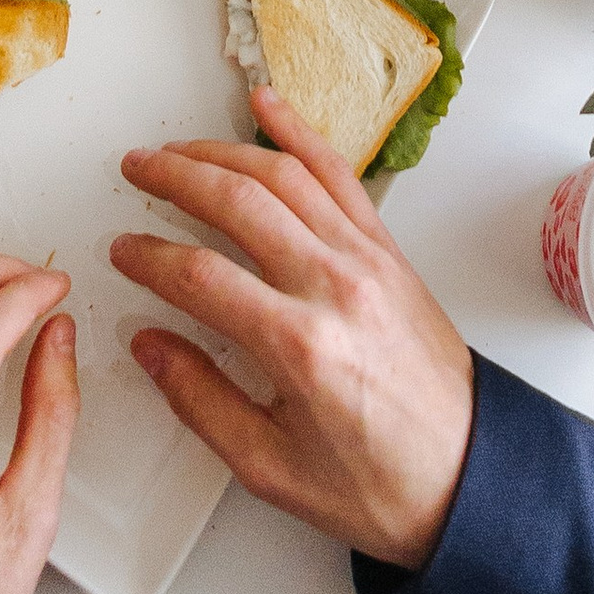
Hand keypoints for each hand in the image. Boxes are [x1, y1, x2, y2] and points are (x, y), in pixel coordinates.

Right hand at [111, 87, 474, 568]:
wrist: (469, 477)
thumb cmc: (378, 484)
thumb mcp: (270, 468)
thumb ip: (200, 402)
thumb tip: (150, 344)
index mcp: (300, 346)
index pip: (200, 277)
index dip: (149, 258)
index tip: (124, 253)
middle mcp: (336, 287)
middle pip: (239, 204)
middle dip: (175, 178)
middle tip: (135, 171)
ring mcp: (369, 261)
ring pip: (286, 177)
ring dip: (223, 152)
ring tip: (178, 149)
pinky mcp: (390, 253)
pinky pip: (340, 177)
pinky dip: (301, 135)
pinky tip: (268, 109)